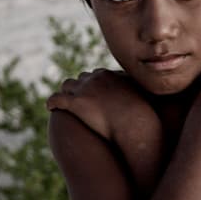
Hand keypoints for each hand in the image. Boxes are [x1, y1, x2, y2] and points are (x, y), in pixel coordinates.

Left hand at [47, 69, 161, 193]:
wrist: (135, 124)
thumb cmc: (142, 114)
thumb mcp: (143, 96)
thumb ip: (139, 90)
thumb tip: (150, 86)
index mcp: (109, 75)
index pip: (96, 75)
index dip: (93, 85)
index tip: (93, 93)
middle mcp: (95, 78)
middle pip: (81, 78)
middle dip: (79, 87)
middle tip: (78, 98)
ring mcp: (84, 90)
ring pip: (67, 86)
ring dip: (66, 93)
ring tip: (64, 103)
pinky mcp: (76, 103)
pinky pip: (57, 100)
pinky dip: (52, 102)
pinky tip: (50, 107)